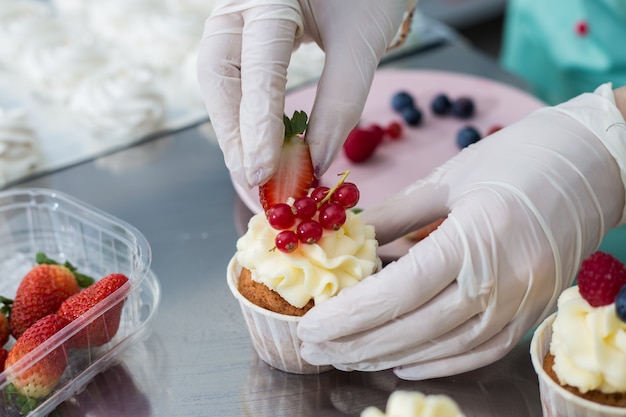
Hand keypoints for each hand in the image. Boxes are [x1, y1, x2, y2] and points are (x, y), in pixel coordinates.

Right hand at [197, 0, 412, 187]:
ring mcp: (235, 16)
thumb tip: (315, 162)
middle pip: (219, 76)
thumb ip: (340, 100)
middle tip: (253, 179)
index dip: (258, 125)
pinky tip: (257, 143)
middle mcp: (240, 3)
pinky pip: (232, 77)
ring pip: (219, 80)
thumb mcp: (362, 40)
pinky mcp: (240, 32)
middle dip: (234, 133)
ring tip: (255, 171)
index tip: (263, 172)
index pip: (257, 68)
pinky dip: (244, 113)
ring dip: (235, 129)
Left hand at [298, 83, 625, 379]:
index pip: (398, 291)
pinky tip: (401, 363)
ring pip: (442, 346)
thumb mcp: (449, 178)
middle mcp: (503, 279)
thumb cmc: (518, 158)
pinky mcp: (531, 313)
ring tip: (343, 358)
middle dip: (355, 344)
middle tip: (312, 348)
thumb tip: (346, 240)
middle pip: (414, 327)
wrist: (594, 164)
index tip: (309, 326)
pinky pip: (479, 351)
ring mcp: (522, 303)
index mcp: (477, 235)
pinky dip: (437, 363)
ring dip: (386, 357)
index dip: (348, 315)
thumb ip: (394, 216)